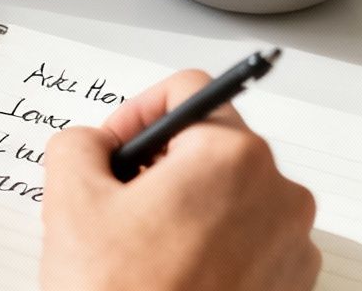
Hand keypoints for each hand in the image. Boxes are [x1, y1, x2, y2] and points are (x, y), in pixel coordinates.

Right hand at [39, 70, 320, 290]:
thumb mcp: (70, 199)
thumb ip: (78, 143)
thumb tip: (93, 145)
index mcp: (233, 158)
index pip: (189, 92)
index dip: (137, 112)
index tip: (114, 147)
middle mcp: (279, 196)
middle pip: (209, 146)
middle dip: (157, 167)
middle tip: (113, 204)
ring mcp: (291, 248)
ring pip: (226, 197)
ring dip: (180, 209)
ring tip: (135, 251)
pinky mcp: (288, 289)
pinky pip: (245, 243)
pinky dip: (206, 248)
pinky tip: (165, 277)